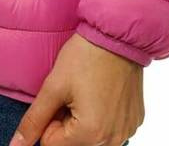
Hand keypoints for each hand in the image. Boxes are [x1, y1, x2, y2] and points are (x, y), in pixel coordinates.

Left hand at [8, 33, 144, 144]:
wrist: (118, 33)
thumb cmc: (87, 55)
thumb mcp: (54, 86)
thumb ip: (34, 121)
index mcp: (91, 135)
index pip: (51, 143)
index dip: (51, 118)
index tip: (60, 96)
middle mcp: (112, 140)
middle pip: (73, 143)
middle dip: (67, 122)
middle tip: (74, 93)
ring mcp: (126, 131)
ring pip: (90, 137)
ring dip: (84, 120)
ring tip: (89, 91)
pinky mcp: (134, 121)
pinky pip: (110, 129)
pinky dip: (102, 116)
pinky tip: (103, 92)